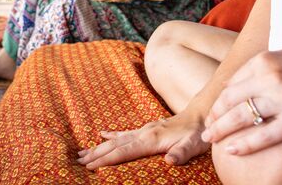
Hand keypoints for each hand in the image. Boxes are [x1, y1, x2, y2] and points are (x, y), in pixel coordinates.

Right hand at [75, 112, 208, 168]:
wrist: (203, 115)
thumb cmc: (198, 134)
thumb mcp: (193, 146)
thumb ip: (181, 154)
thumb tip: (170, 161)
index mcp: (151, 139)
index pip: (124, 151)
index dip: (106, 159)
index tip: (90, 166)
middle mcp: (144, 133)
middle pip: (115, 145)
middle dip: (96, 154)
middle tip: (79, 162)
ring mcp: (144, 130)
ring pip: (116, 140)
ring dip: (99, 146)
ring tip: (83, 153)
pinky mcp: (148, 129)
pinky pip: (125, 133)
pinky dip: (111, 135)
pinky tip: (102, 134)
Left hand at [201, 48, 281, 156]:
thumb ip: (259, 70)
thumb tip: (230, 84)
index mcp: (266, 61)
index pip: (232, 84)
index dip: (219, 102)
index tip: (213, 115)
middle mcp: (272, 77)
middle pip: (231, 100)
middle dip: (215, 118)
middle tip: (206, 132)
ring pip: (244, 116)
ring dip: (223, 130)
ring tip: (213, 141)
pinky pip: (267, 134)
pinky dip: (246, 143)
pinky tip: (233, 149)